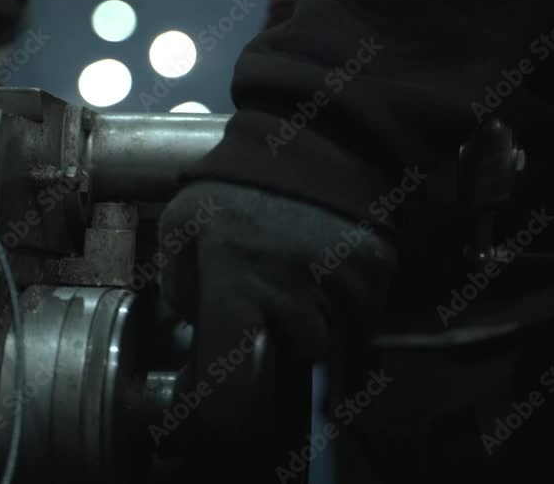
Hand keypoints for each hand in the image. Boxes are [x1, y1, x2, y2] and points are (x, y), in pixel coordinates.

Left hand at [158, 180, 396, 431]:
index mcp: (237, 284)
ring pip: (331, 339)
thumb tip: (194, 322)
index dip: (223, 410)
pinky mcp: (375, 277)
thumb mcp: (184, 220)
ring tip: (298, 283)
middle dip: (284, 345)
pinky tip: (326, 270)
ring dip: (315, 325)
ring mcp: (340, 289)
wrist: (315, 142)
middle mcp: (293, 298)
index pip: (230, 379)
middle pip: (295, 359)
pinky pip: (360, 316)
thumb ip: (178, 279)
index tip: (221, 413)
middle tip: (271, 314)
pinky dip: (344, 306)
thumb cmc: (237, 184)